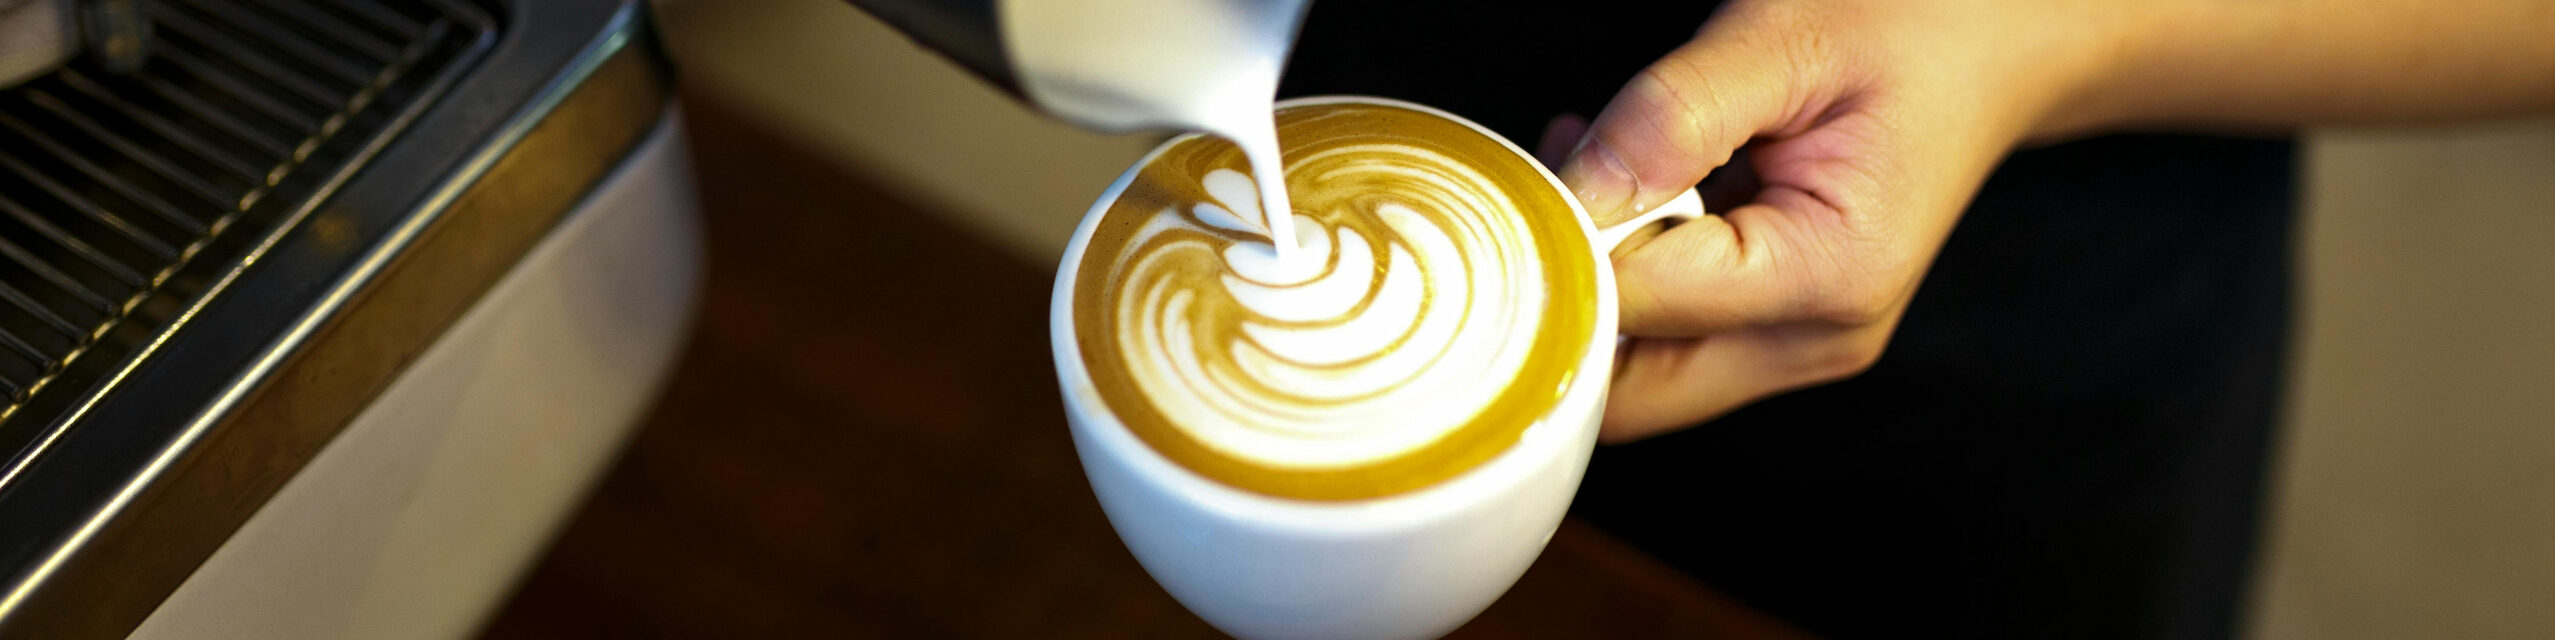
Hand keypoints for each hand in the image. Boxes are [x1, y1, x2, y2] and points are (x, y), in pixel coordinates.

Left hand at [1541, 0, 2125, 440]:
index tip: (1551, 168)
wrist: (2000, 43)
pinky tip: (1641, 184)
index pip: (1638, 309)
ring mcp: (1797, 347)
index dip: (1570, 244)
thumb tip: (1573, 195)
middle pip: (1624, 394)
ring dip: (1597, 282)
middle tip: (1568, 175)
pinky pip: (1666, 340)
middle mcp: (1815, 340)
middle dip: (1571, 294)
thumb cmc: (1917, 27)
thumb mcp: (1787, 37)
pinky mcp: (1777, 331)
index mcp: (1830, 276)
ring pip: (1634, 376)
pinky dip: (1629, 272)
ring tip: (1616, 159)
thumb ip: (1673, 117)